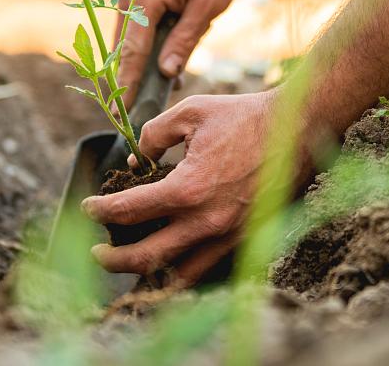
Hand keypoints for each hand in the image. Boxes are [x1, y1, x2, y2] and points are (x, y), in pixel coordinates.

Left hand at [80, 91, 287, 285]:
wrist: (300, 129)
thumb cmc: (245, 116)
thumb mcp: (191, 112)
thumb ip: (153, 134)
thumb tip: (136, 160)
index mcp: (188, 190)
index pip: (127, 211)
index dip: (99, 210)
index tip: (88, 206)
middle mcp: (206, 223)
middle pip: (145, 258)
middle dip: (112, 259)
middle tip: (97, 252)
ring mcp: (228, 237)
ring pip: (177, 276)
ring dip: (147, 275)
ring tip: (131, 265)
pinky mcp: (246, 241)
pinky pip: (208, 269)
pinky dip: (182, 272)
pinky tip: (170, 262)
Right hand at [115, 0, 245, 105]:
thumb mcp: (208, 6)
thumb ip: (185, 40)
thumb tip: (165, 73)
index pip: (132, 51)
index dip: (126, 85)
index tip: (119, 114)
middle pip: (125, 47)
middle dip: (132, 79)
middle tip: (136, 110)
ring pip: (130, 39)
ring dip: (143, 63)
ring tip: (161, 88)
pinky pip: (138, 26)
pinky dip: (149, 46)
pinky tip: (168, 65)